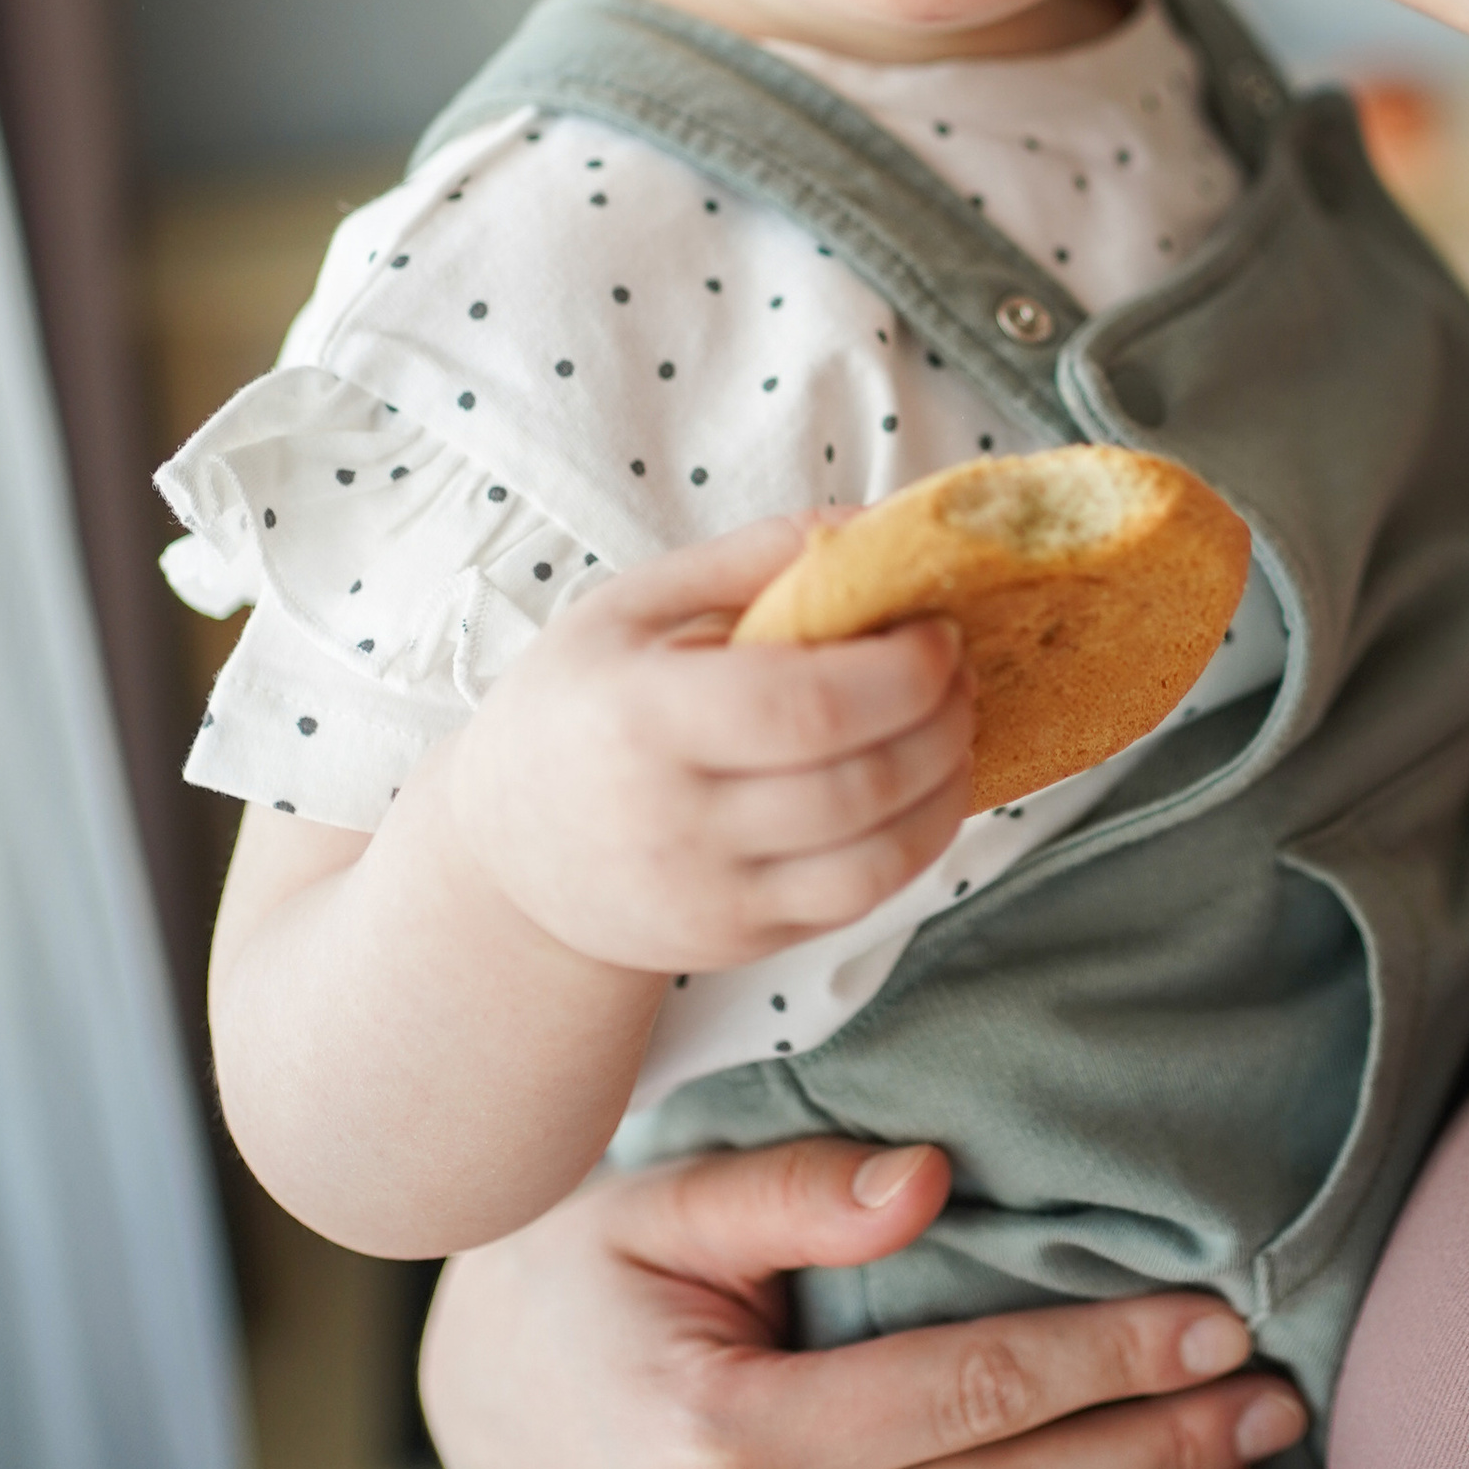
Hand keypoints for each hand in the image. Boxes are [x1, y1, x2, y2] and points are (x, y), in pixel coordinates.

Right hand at [418, 1135, 1312, 1468]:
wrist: (470, 1408)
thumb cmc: (575, 1284)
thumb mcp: (658, 1200)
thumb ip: (798, 1189)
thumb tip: (934, 1181)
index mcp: (726, 1435)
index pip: (972, 1393)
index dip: (1108, 1359)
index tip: (1217, 1324)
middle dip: (1156, 1456)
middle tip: (1273, 1406)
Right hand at [437, 515, 974, 966]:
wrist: (508, 854)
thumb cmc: (575, 707)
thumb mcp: (631, 606)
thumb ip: (752, 558)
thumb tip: (875, 524)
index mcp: (642, 720)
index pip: (806, 707)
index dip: (901, 672)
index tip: (937, 631)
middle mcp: (674, 825)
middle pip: (857, 784)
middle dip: (941, 721)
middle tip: (960, 670)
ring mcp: (710, 898)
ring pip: (876, 860)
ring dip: (947, 786)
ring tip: (955, 727)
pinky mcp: (740, 944)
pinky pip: (858, 902)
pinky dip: (916, 842)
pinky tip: (922, 788)